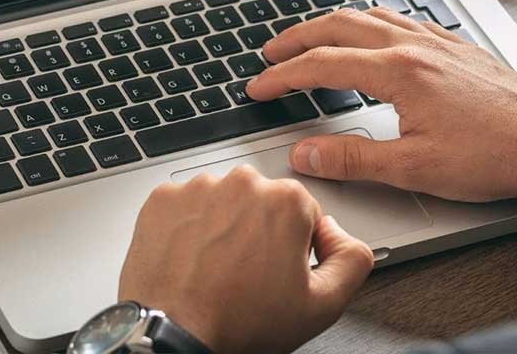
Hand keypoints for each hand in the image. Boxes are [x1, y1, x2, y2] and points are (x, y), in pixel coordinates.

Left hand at [118, 165, 372, 353]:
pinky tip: (191, 259)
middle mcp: (242, 183)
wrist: (174, 334)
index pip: (303, 213)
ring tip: (216, 269)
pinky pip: (185, 206)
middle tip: (247, 274)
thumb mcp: (322, 305)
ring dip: (223, 227)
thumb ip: (352, 260)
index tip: (279, 270)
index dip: (295, 247)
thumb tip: (341, 235)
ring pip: (222, 202)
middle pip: (261, 202)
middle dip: (259, 231)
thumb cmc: (239, 322)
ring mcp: (199, 188)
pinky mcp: (163, 198)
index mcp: (286, 200)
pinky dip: (187, 227)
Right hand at [247, 8, 516, 237]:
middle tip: (271, 52)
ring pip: (371, 15)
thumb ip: (351, 158)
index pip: (322, 65)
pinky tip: (376, 32)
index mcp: (398, 71)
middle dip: (297, 37)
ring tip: (312, 36)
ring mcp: (438, 42)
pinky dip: (373, 20)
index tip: (259, 87)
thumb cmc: (495, 155)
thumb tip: (305, 155)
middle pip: (339, 25)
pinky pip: (403, 18)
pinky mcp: (457, 47)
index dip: (283, 76)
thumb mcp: (413, 168)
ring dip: (333, 23)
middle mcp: (415, 46)